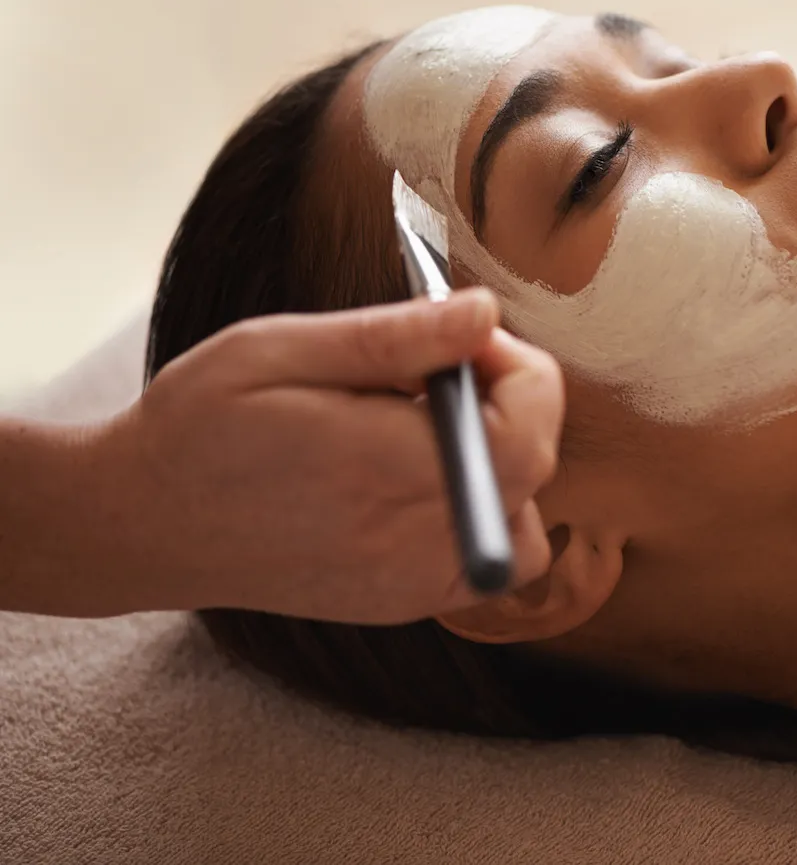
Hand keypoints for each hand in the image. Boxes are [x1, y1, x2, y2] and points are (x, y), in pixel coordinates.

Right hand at [92, 288, 561, 623]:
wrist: (143, 525)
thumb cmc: (199, 425)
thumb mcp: (278, 351)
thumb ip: (392, 336)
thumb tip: (484, 313)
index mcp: (377, 472)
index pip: (523, 434)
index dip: (517, 372)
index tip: (465, 338)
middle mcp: (406, 543)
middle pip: (531, 470)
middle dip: (510, 401)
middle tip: (437, 368)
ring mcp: (410, 586)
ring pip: (525, 520)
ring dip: (502, 461)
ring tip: (424, 427)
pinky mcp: (403, 604)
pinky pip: (490, 561)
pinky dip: (483, 510)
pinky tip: (420, 475)